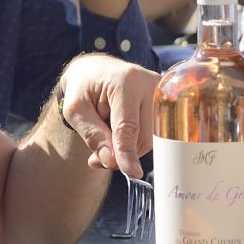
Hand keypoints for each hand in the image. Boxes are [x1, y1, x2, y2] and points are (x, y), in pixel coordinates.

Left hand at [60, 55, 155, 175]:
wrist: (96, 71)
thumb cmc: (84, 88)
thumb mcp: (76, 111)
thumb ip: (93, 135)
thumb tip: (113, 162)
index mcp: (125, 81)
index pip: (129, 125)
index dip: (128, 152)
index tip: (131, 172)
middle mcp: (150, 84)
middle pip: (144, 135)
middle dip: (123, 153)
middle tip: (97, 158)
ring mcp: (162, 92)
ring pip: (152, 139)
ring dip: (129, 149)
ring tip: (107, 139)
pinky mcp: (167, 102)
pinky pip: (156, 134)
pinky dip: (137, 142)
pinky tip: (121, 136)